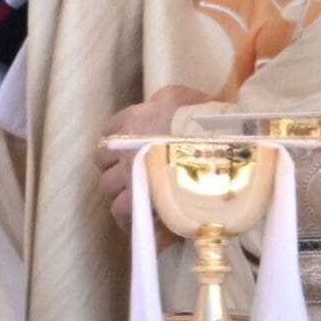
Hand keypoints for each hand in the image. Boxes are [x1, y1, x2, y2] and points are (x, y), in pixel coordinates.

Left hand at [93, 85, 215, 229]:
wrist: (217, 149)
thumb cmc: (209, 123)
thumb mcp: (188, 101)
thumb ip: (172, 102)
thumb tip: (168, 101)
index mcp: (136, 118)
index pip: (110, 130)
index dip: (117, 145)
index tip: (128, 154)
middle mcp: (125, 144)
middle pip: (103, 161)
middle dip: (114, 170)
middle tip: (132, 181)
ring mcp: (127, 171)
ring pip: (108, 187)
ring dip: (119, 194)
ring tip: (136, 203)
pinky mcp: (135, 198)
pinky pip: (120, 210)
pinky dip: (128, 217)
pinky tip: (139, 219)